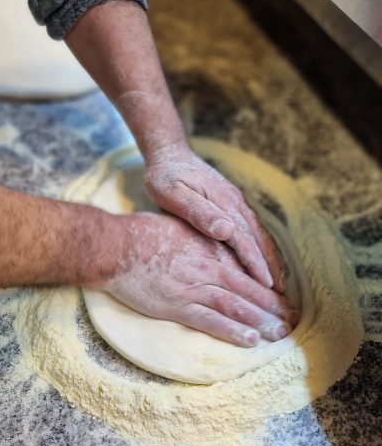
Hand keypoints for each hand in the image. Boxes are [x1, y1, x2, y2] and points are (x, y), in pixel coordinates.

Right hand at [102, 212, 295, 346]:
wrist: (117, 246)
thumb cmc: (143, 233)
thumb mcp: (181, 227)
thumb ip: (203, 238)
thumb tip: (217, 241)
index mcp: (211, 249)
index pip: (247, 271)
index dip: (267, 287)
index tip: (283, 298)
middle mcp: (210, 268)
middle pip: (249, 291)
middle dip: (273, 308)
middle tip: (293, 321)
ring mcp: (195, 288)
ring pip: (237, 307)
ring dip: (261, 322)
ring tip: (280, 334)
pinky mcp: (179, 305)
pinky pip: (212, 321)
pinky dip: (233, 331)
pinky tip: (250, 340)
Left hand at [144, 143, 284, 291]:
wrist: (168, 152)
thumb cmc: (164, 176)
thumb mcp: (172, 193)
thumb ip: (198, 211)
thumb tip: (226, 230)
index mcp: (222, 203)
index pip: (244, 240)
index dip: (256, 264)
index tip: (267, 285)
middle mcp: (235, 202)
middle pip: (259, 238)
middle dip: (271, 266)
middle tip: (281, 293)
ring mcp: (236, 202)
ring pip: (260, 233)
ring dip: (271, 257)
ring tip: (279, 282)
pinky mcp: (232, 203)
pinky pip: (253, 228)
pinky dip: (263, 246)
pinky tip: (264, 259)